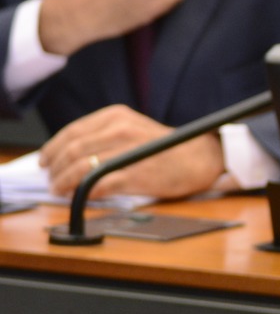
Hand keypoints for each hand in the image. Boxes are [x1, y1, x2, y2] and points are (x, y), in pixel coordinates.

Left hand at [39, 105, 224, 198]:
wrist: (200, 158)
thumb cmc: (166, 147)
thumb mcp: (133, 128)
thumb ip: (104, 135)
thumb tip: (71, 155)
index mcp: (116, 116)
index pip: (72, 132)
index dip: (52, 149)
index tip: (45, 161)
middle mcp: (120, 130)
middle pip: (72, 151)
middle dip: (55, 169)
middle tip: (51, 181)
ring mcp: (127, 153)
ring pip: (81, 168)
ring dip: (65, 182)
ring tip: (61, 190)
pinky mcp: (135, 175)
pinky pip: (99, 185)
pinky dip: (85, 193)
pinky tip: (81, 196)